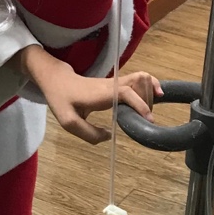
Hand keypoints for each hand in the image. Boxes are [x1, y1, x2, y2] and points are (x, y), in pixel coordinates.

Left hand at [20, 46, 160, 144]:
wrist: (57, 80)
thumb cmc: (61, 99)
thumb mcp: (69, 122)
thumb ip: (88, 133)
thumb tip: (109, 136)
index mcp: (101, 94)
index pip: (125, 93)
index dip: (139, 104)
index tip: (149, 118)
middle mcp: (111, 85)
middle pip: (138, 81)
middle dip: (148, 98)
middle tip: (148, 117)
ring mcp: (114, 82)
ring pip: (140, 78)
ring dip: (151, 89)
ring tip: (154, 105)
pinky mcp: (116, 83)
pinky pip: (137, 80)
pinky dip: (150, 84)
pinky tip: (156, 94)